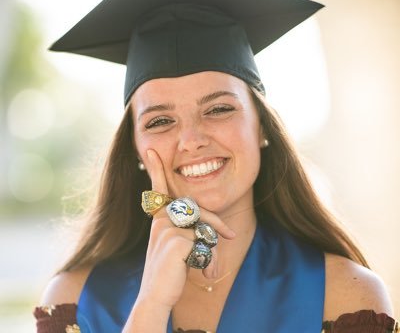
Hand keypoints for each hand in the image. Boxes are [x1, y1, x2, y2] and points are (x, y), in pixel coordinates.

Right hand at [136, 149, 235, 310]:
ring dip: (211, 249)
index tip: (151, 151)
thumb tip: (207, 228)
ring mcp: (167, 228)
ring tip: (211, 271)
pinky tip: (199, 272)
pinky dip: (207, 259)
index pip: (159, 189)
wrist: (156, 297)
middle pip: (198, 210)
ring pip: (203, 228)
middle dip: (217, 224)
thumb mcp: (176, 247)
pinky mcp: (176, 239)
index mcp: (160, 218)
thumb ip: (186, 230)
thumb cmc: (168, 272)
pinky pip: (204, 242)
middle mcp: (161, 219)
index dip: (157, 169)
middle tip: (232, 236)